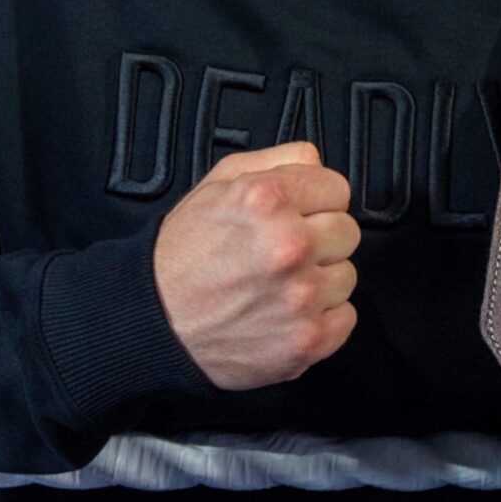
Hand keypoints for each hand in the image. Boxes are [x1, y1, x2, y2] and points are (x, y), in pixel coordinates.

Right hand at [151, 142, 359, 389]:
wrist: (153, 321)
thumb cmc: (182, 255)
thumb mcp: (216, 184)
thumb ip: (275, 161)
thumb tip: (317, 162)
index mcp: (267, 199)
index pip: (337, 189)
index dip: (315, 201)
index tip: (297, 215)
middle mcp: (289, 245)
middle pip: (347, 231)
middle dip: (319, 238)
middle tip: (282, 252)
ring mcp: (301, 297)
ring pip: (347, 276)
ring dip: (319, 279)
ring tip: (277, 285)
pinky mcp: (306, 340)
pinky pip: (345, 317)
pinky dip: (320, 317)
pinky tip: (285, 312)